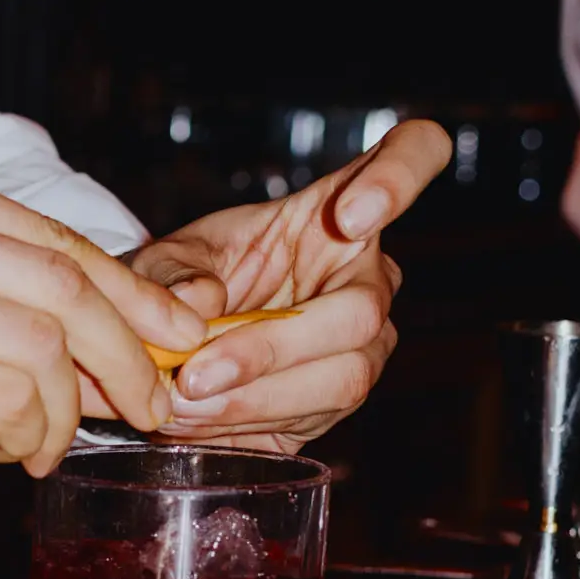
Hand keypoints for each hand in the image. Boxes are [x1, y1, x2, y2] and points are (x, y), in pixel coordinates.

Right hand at [0, 152, 206, 535]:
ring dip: (69, 410)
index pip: (51, 236)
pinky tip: (5, 453)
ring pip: (45, 341)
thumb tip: (103, 328)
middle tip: (146, 407)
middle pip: (65, 283)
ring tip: (42, 444)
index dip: (130, 295)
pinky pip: (5, 394)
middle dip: (127, 355)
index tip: (172, 341)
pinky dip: (29, 434)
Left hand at [130, 118, 451, 454]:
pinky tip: (196, 420)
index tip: (351, 215)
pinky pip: (313, 417)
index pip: (413, 156)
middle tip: (195, 373)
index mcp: (342, 214)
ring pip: (343, 378)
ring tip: (182, 404)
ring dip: (255, 397)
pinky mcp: (338, 398)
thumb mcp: (167, 260)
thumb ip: (173, 275)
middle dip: (272, 348)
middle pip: (360, 313)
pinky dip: (247, 422)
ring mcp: (365, 344)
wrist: (183, 341)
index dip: (400, 177)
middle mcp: (369, 278)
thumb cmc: (192, 278)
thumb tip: (197, 308)